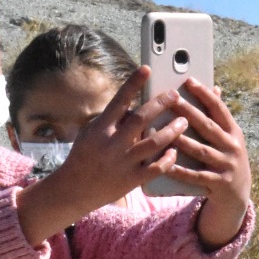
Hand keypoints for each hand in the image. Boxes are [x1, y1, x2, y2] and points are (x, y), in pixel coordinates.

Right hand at [51, 67, 186, 212]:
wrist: (74, 190)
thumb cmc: (84, 156)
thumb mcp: (91, 133)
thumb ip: (112, 119)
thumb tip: (133, 104)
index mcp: (100, 128)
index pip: (119, 100)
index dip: (133, 83)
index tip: (146, 69)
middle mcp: (112, 144)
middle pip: (141, 119)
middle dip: (160, 104)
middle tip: (175, 95)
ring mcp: (123, 163)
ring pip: (154, 143)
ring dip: (172, 131)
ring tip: (184, 122)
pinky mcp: (131, 180)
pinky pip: (156, 168)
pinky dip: (167, 159)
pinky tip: (175, 151)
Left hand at [165, 78, 252, 250]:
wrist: (238, 194)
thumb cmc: (226, 158)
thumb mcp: (228, 138)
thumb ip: (218, 117)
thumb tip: (214, 88)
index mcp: (234, 132)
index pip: (219, 109)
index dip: (204, 94)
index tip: (189, 80)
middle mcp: (233, 147)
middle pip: (208, 127)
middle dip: (190, 113)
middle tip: (172, 100)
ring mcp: (227, 166)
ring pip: (201, 151)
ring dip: (183, 140)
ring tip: (166, 131)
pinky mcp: (219, 184)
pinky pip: (196, 176)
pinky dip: (181, 170)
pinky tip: (166, 164)